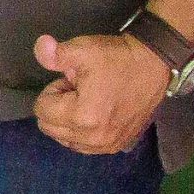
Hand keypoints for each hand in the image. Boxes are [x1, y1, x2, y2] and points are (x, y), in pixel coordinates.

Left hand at [32, 33, 170, 154]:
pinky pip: (82, 145)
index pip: (41, 109)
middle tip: (79, 90)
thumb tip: (40, 47)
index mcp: (83, 116)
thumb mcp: (83, 50)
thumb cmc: (117, 58)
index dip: (53, 90)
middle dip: (58, 107)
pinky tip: (96, 114)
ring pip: (64, 137)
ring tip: (89, 100)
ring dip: (68, 120)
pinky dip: (80, 132)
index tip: (72, 81)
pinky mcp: (117, 146)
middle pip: (49, 127)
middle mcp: (93, 138)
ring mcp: (106, 145)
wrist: (154, 65)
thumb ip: (54, 54)